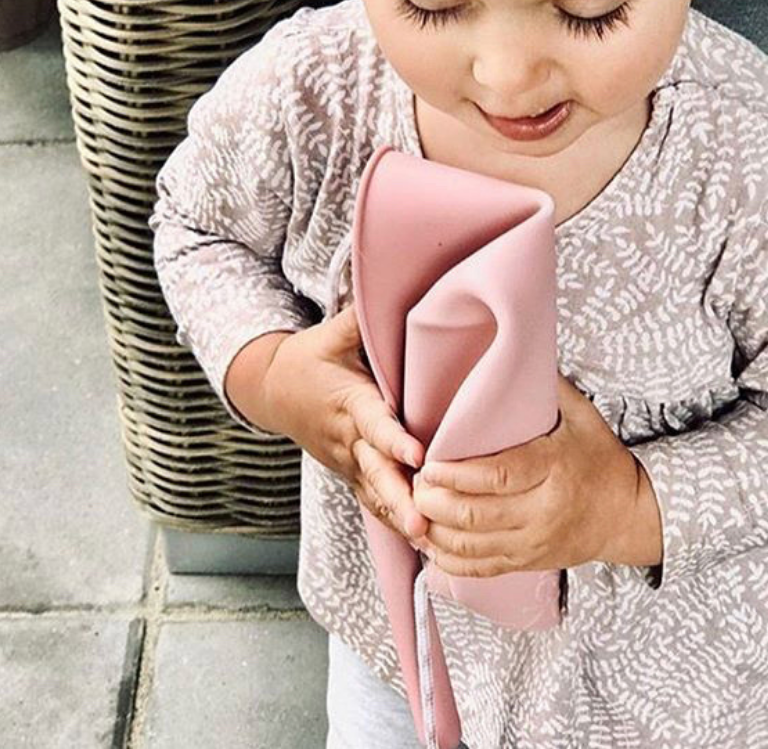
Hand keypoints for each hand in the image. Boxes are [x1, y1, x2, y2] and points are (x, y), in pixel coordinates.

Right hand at [259, 301, 431, 547]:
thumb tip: (391, 289)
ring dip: (399, 518)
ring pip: (375, 494)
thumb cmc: (311, 358)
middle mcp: (348, 438)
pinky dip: (393, 521)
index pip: (374, 423)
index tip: (417, 454)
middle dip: (399, 498)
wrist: (274, 390)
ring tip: (429, 541)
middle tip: (423, 522)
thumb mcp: (330, 335)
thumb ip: (361, 320)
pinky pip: (373, 500)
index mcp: (348, 401)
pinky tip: (422, 543)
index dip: (394, 439)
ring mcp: (348, 461)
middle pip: (376, 473)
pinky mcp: (351, 473)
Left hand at [410, 372, 639, 577]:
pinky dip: (448, 560)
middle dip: (435, 502)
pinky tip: (429, 542)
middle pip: (476, 515)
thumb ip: (545, 386)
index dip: (458, 474)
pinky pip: (480, 569)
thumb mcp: (581, 415)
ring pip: (472, 546)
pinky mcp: (527, 563)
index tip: (430, 463)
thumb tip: (513, 346)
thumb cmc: (599, 458)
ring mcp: (534, 542)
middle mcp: (543, 511)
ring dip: (434, 530)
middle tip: (413, 483)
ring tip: (414, 507)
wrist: (627, 513)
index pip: (499, 476)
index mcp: (554, 469)